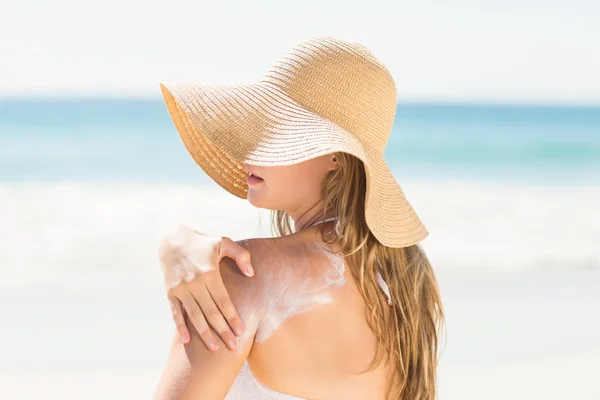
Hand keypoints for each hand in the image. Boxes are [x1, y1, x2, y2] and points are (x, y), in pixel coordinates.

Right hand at [158, 226, 253, 350]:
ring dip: (205, 334)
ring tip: (215, 349)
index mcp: (210, 273)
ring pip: (195, 316)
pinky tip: (187, 341)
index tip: (242, 331)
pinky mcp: (170, 292)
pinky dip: (181, 327)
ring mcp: (181, 289)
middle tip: (233, 346)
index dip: (233, 317)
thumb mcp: (223, 242)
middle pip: (211, 312)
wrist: (172, 239)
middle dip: (223, 331)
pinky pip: (176, 313)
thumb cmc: (203, 243)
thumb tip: (251, 274)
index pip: (224, 301)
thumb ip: (241, 256)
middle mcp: (195, 282)